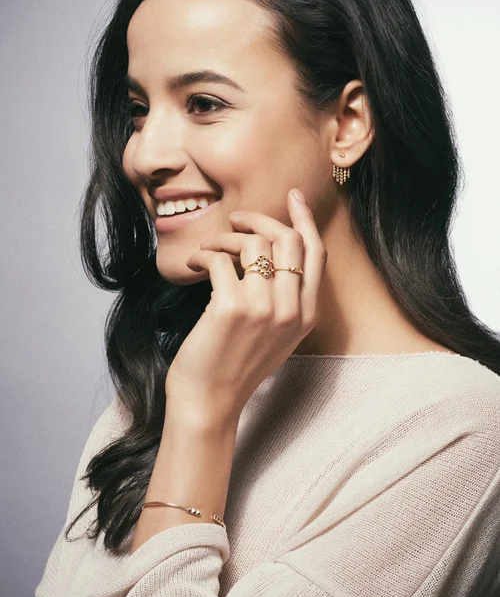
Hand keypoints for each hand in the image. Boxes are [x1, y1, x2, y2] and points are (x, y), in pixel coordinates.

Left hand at [164, 189, 327, 426]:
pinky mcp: (231, 308)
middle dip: (258, 220)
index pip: (316, 252)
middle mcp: (291, 309)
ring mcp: (263, 308)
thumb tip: (271, 249)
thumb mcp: (275, 333)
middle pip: (287, 239)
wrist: (210, 400)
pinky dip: (204, 255)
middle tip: (235, 219)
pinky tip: (194, 265)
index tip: (293, 196)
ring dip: (224, 239)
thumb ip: (284, 297)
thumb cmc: (235, 364)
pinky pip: (220, 259)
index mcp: (306, 314)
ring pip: (252, 244)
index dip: (304, 219)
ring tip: (209, 252)